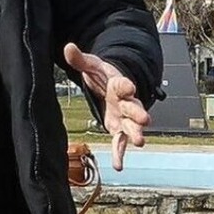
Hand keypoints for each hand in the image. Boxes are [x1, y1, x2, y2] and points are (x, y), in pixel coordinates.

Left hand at [63, 42, 150, 170]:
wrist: (111, 86)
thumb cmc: (101, 75)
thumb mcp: (91, 66)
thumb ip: (80, 59)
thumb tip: (67, 47)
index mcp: (119, 85)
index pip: (124, 84)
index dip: (126, 86)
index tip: (130, 87)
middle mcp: (125, 102)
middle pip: (134, 108)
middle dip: (139, 114)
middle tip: (145, 120)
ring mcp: (124, 117)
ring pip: (132, 126)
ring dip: (136, 133)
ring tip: (140, 142)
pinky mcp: (118, 128)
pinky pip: (120, 142)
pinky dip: (120, 154)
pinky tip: (119, 166)